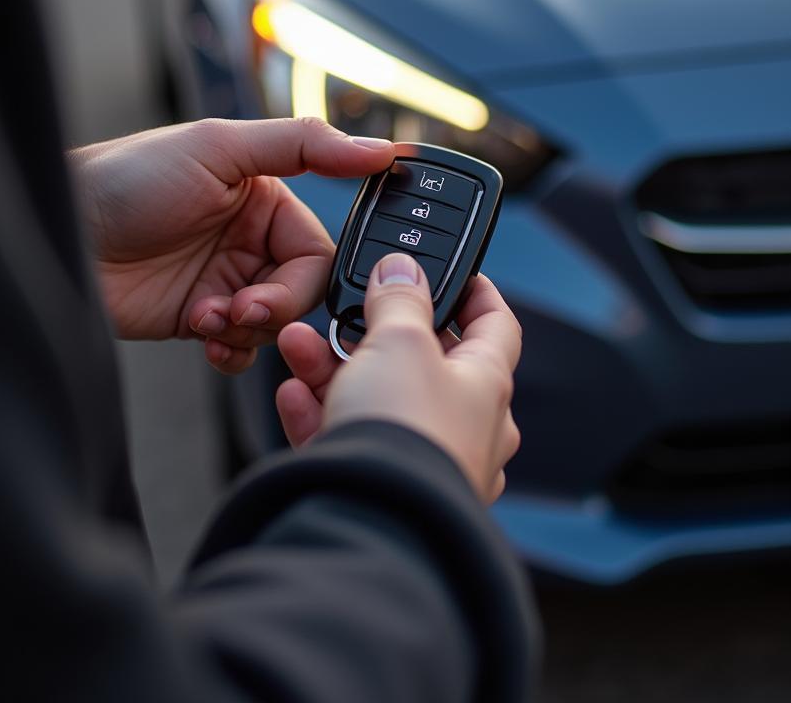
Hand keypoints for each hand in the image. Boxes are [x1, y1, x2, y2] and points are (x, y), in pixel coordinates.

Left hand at [71, 118, 393, 372]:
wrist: (58, 234)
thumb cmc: (129, 178)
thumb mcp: (220, 146)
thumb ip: (304, 146)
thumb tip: (380, 151)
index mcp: (266, 198)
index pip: (318, 250)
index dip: (303, 278)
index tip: (272, 288)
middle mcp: (251, 241)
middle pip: (302, 294)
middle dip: (275, 308)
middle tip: (239, 309)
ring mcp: (225, 281)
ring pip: (275, 325)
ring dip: (247, 330)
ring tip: (206, 318)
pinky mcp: (198, 318)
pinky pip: (242, 348)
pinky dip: (232, 352)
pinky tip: (204, 338)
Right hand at [277, 255, 522, 502]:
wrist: (372, 520)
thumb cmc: (406, 434)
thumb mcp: (401, 341)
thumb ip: (400, 299)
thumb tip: (402, 270)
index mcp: (487, 385)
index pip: (496, 326)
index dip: (476, 294)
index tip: (456, 275)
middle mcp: (465, 427)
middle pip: (421, 363)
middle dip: (374, 335)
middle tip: (348, 315)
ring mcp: (426, 461)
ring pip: (379, 400)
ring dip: (334, 369)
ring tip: (299, 346)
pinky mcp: (386, 489)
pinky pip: (352, 440)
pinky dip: (321, 414)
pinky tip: (294, 395)